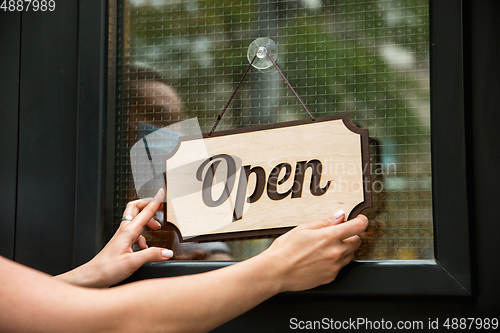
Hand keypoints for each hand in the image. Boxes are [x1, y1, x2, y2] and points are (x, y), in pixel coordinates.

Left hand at [55, 188, 172, 287]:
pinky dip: (143, 236)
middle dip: (148, 204)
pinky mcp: (121, 244)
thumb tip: (167, 252)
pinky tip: (145, 247)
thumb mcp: (133, 263)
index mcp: (128, 231)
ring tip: (156, 228)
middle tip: (159, 206)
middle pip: (136, 208)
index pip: (145, 211)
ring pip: (136, 220)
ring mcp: (122, 237)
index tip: (161, 192)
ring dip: (147, 221)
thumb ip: (152, 255)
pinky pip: (134, 233)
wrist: (92, 277)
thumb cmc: (106, 269)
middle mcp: (124, 231)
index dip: (155, 201)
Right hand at [261, 211, 367, 291]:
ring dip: (344, 249)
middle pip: (357, 241)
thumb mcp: (303, 229)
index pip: (358, 227)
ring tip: (325, 247)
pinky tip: (320, 258)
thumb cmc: (285, 250)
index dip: (361, 221)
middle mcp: (336, 252)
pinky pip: (340, 266)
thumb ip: (325, 222)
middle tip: (337, 233)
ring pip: (350, 255)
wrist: (276, 271)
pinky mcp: (330, 277)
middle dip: (350, 235)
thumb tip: (339, 216)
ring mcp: (335, 266)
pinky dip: (335, 261)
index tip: (359, 219)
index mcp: (330, 237)